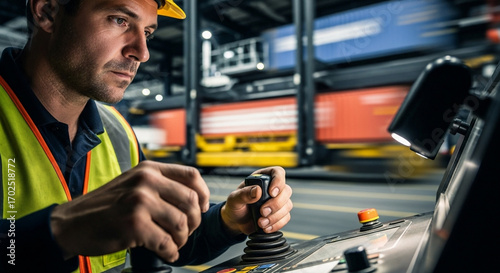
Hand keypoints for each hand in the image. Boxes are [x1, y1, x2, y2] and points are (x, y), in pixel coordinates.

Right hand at [50, 161, 209, 262]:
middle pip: (191, 201)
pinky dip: (170, 252)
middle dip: (193, 221)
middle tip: (185, 232)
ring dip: (181, 239)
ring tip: (173, 243)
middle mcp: (146, 181)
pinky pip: (166, 242)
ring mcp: (140, 202)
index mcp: (149, 169)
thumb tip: (194, 198)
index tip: (202, 207)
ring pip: (181, 223)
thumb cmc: (104, 207)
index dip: (203, 193)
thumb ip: (159, 185)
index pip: (191, 175)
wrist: (71, 223)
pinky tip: (166, 253)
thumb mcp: (132, 183)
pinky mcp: (134, 225)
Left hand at [221, 166, 292, 234]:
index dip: (278, 181)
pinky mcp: (279, 214)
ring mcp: (277, 201)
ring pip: (287, 205)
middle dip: (276, 204)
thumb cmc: (235, 206)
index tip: (271, 193)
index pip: (277, 172)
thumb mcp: (234, 199)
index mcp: (262, 179)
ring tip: (261, 222)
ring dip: (275, 216)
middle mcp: (272, 188)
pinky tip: (266, 227)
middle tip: (262, 212)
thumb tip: (257, 191)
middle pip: (286, 190)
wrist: (236, 222)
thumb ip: (243, 194)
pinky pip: (286, 218)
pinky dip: (277, 224)